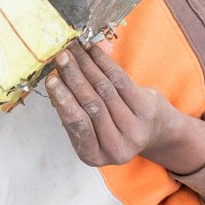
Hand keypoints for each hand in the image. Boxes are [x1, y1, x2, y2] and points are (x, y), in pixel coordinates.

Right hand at [45, 42, 176, 166]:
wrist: (152, 132)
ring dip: (86, 66)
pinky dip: (104, 63)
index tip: (52, 79)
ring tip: (72, 50)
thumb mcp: (89, 130)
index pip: (78, 124)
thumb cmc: (110, 127)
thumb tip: (54, 81)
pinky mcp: (148, 110)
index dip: (65, 100)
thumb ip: (72, 111)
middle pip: (92, 106)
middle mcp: (117, 147)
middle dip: (73, 78)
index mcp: (94, 155)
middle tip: (60, 57)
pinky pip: (121, 81)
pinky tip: (92, 51)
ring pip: (105, 90)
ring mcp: (135, 130)